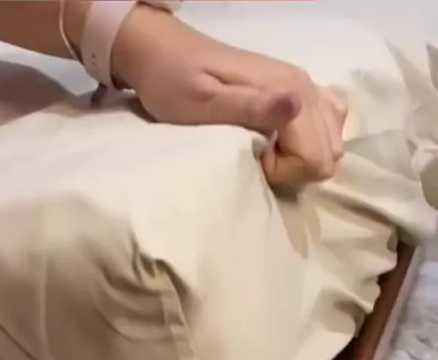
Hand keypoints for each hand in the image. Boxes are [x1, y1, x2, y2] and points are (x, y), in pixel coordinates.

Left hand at [112, 6, 347, 186]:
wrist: (163, 51)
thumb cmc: (174, 83)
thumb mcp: (204, 103)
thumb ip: (251, 107)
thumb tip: (296, 106)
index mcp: (288, 89)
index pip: (316, 156)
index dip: (285, 171)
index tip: (255, 161)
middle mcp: (306, 86)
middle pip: (330, 153)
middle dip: (296, 168)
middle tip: (260, 158)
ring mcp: (305, 87)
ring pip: (332, 142)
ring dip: (302, 157)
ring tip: (267, 150)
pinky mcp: (297, 91)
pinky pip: (328, 124)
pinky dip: (310, 142)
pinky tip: (282, 141)